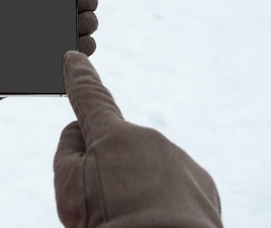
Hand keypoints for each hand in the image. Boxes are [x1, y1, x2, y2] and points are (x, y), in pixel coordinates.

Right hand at [54, 51, 222, 227]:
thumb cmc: (109, 225)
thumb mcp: (68, 190)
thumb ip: (68, 151)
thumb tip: (78, 131)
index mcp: (112, 135)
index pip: (89, 98)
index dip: (79, 78)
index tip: (74, 58)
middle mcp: (149, 139)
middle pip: (119, 149)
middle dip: (112, 171)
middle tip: (107, 209)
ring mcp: (179, 160)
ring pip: (149, 171)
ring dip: (141, 192)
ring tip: (136, 222)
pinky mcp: (203, 184)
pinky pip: (175, 187)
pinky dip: (166, 204)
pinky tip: (161, 225)